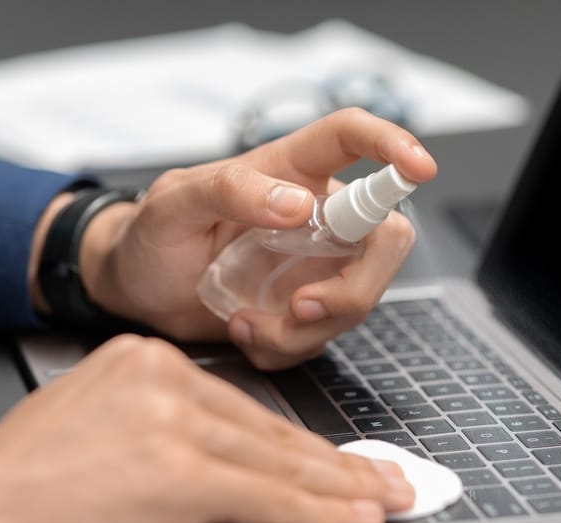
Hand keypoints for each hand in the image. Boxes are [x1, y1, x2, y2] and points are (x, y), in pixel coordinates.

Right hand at [0, 335, 413, 522]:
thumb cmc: (15, 487)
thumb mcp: (93, 429)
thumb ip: (159, 431)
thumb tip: (223, 464)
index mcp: (144, 360)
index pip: (242, 406)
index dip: (297, 440)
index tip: (335, 457)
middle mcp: (165, 380)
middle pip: (270, 430)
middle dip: (337, 463)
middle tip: (387, 478)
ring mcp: (175, 426)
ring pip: (281, 462)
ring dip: (344, 489)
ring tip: (387, 501)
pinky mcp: (181, 477)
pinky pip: (272, 499)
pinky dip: (321, 515)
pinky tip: (357, 522)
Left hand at [76, 108, 436, 368]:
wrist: (139, 292)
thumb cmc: (153, 237)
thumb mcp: (174, 205)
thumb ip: (229, 190)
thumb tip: (296, 203)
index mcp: (288, 170)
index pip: (351, 138)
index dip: (393, 145)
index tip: (421, 168)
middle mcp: (316, 217)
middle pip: (385, 240)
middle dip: (357, 287)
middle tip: (300, 309)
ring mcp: (316, 266)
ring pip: (358, 300)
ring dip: (304, 329)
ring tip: (243, 323)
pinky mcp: (306, 308)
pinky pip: (324, 336)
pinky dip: (286, 347)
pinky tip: (245, 334)